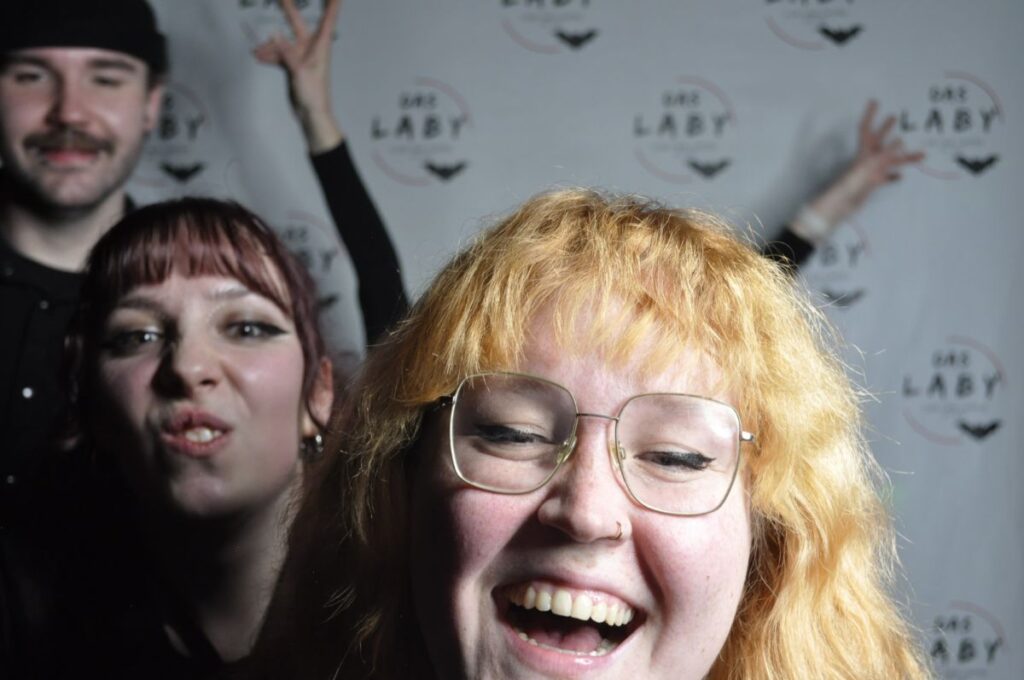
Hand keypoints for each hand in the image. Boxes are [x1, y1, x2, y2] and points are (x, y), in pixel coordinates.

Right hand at [253, 0, 343, 152]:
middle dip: (287, 10)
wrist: (311, 115)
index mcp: (321, 46)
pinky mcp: (293, 67)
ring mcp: (301, 57)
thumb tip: (274, 34)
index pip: (328, 19)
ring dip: (269, 46)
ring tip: (256, 52)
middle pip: (298, 23)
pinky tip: (258, 58)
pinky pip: (279, 56)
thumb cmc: (314, 94)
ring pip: (283, 43)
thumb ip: (287, 52)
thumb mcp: (300, 71)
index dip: (332, 5)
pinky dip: (269, 56)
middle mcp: (312, 48)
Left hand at [807, 100, 924, 228]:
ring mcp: (870, 171)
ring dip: (904, 157)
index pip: (866, 129)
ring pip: (890, 161)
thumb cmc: (852, 185)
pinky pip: (885, 178)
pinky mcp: (872, 184)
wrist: (842, 206)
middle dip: (886, 128)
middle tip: (894, 116)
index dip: (870, 114)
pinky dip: (893, 177)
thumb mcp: (870, 166)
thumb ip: (885, 155)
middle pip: (879, 139)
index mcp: (864, 152)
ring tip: (922, 154)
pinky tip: (900, 177)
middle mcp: (868, 158)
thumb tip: (900, 142)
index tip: (874, 101)